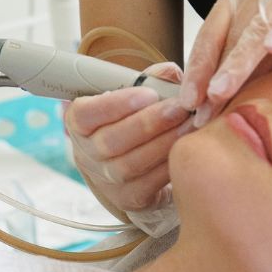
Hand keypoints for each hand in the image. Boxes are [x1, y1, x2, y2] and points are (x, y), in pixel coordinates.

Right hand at [64, 61, 190, 235]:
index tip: (149, 93)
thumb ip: (152, 80)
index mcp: (80, 123)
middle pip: (112, 141)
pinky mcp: (130, 199)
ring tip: (191, 124)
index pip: (86, 114)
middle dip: (149, 123)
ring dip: (165, 142)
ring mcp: (106, 180)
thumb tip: (169, 72)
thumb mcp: (139, 95)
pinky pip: (149, 184)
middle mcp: (87, 154)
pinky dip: (170, 164)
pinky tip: (188, 148)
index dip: (115, 104)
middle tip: (181, 107)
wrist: (139, 162)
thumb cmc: (136, 119)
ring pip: (131, 164)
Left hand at [180, 0, 271, 123]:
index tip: (186, 106)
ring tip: (220, 90)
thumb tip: (218, 103)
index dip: (196, 71)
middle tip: (195, 109)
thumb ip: (252, 65)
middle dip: (210, 75)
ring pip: (255, 28)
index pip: (211, 37)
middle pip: (226, 34)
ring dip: (237, 62)